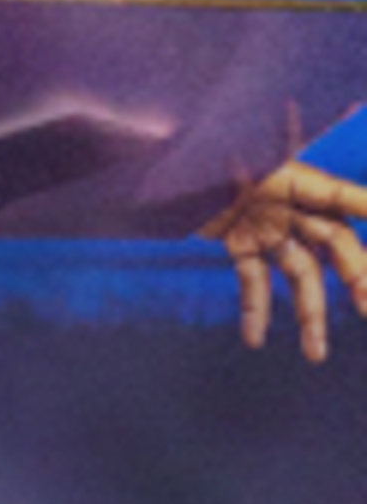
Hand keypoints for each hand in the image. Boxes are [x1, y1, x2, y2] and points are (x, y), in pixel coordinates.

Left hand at [204, 161, 366, 360]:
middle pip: (334, 246)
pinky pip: (253, 280)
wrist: (159, 158)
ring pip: (299, 274)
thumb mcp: (248, 158)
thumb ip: (299, 173)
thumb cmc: (203, 148)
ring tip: (316, 355)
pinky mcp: (238, 241)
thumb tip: (350, 182)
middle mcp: (291, 206)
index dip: (365, 210)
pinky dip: (255, 310)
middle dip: (355, 277)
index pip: (344, 199)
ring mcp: (266, 226)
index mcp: (298, 179)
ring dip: (309, 315)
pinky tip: (255, 340)